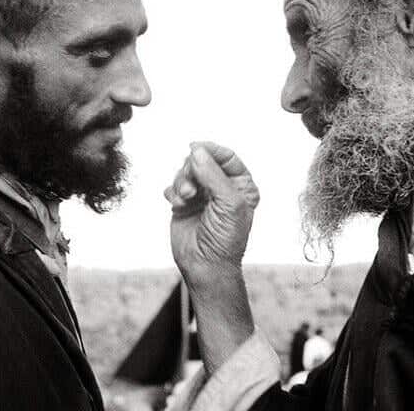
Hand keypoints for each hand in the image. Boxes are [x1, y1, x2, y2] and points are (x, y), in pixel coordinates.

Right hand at [166, 142, 259, 282]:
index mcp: (240, 185)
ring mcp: (201, 195)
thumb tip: (198, 151)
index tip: (196, 147)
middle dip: (193, 170)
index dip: (212, 150)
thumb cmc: (225, 239)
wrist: (206, 265)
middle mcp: (221, 187)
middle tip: (191, 188)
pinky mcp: (184, 204)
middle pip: (202, 161)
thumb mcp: (228, 204)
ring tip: (185, 199)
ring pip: (185, 172)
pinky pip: (173, 186)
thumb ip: (213, 175)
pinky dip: (173, 192)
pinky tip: (178, 204)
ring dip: (182, 182)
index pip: (227, 157)